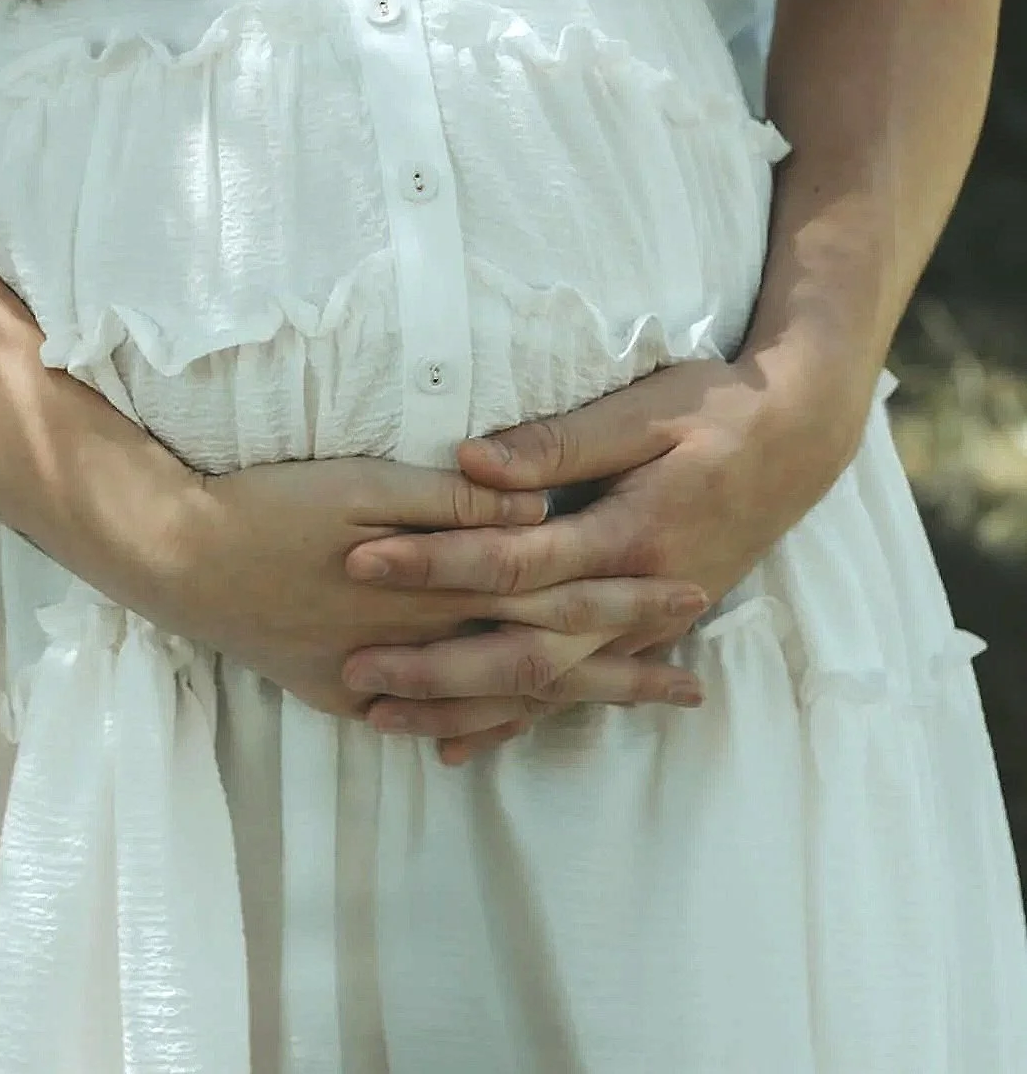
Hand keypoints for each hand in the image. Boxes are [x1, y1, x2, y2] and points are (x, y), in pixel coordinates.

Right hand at [167, 457, 702, 725]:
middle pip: (543, 663)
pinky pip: (429, 721)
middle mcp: (422, 648)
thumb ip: (453, 501)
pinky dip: (476, 727)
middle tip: (691, 686)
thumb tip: (534, 509)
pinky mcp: (341, 691)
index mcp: (439, 589)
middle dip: (619, 668)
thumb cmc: (272, 503)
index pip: (555, 597)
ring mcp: (381, 682)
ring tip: (621, 708)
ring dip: (563, 703)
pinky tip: (499, 735)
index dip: (626, 599)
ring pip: (495, 699)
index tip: (693, 599)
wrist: (176, 558)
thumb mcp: (366, 481)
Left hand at [343, 351, 859, 760]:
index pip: (513, 560)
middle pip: (521, 649)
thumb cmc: (718, 411)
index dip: (435, 562)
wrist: (802, 441)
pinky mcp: (645, 635)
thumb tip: (472, 461)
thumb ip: (558, 443)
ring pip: (544, 688)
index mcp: (627, 535)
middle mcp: (634, 598)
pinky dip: (515, 722)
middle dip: (434, 664)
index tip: (362, 559)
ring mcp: (642, 627)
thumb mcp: (643, 410)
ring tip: (382, 719)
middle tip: (352, 669)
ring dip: (464, 709)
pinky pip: (574, 693)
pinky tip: (461, 744)